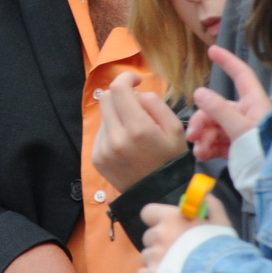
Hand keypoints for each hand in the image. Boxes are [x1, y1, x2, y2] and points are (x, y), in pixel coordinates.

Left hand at [91, 71, 187, 191]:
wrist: (158, 195)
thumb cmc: (171, 159)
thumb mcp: (175, 129)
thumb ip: (155, 103)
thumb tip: (136, 93)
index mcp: (138, 128)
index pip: (118, 88)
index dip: (126, 77)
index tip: (136, 80)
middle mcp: (116, 138)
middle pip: (106, 97)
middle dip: (120, 95)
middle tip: (135, 105)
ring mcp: (103, 149)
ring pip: (103, 115)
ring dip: (116, 114)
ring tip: (133, 131)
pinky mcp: (96, 157)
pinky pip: (100, 133)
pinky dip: (111, 131)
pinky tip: (125, 144)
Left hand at [137, 197, 231, 272]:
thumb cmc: (220, 248)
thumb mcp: (221, 223)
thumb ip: (211, 206)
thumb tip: (206, 195)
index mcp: (171, 218)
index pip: (148, 212)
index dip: (155, 220)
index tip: (166, 226)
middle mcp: (158, 235)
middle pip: (148, 237)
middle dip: (159, 244)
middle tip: (175, 252)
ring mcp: (153, 256)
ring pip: (146, 257)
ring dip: (155, 261)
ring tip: (174, 269)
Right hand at [186, 46, 270, 160]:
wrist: (271, 184)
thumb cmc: (264, 153)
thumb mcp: (240, 129)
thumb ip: (219, 110)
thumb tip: (199, 92)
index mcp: (255, 104)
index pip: (242, 75)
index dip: (228, 61)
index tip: (213, 51)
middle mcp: (248, 115)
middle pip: (218, 107)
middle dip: (202, 119)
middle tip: (193, 135)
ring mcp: (242, 132)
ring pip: (214, 126)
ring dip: (203, 136)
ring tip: (199, 150)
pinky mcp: (238, 149)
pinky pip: (217, 141)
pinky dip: (207, 147)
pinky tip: (202, 154)